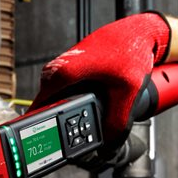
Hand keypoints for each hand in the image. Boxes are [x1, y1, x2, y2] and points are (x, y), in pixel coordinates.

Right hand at [30, 12, 170, 145]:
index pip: (39, 108)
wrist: (138, 32)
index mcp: (64, 73)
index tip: (44, 143)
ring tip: (79, 124)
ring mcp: (62, 67)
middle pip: (47, 106)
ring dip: (66, 110)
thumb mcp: (128, 92)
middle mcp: (57, 68)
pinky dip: (73, 100)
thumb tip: (109, 145)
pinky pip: (64, 90)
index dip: (42, 129)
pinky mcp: (70, 67)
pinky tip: (86, 106)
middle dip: (57, 123)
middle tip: (67, 140)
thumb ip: (118, 122)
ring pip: (57, 98)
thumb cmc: (131, 49)